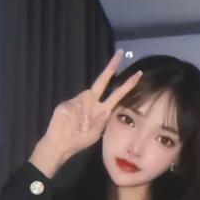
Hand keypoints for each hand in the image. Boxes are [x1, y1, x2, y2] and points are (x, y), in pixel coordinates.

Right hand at [29, 51, 141, 176]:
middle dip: (111, 67)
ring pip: (87, 97)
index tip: (139, 73)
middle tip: (120, 53)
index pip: (117, 93)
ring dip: (86, 114)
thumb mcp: (94, 134)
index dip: (128, 84)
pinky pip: (76, 106)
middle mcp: (92, 102)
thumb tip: (104, 111)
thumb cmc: (79, 141)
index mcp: (102, 109)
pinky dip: (77, 117)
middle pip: (102, 81)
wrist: (60, 146)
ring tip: (82, 128)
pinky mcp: (67, 104)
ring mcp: (79, 101)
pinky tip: (75, 125)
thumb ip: (100, 122)